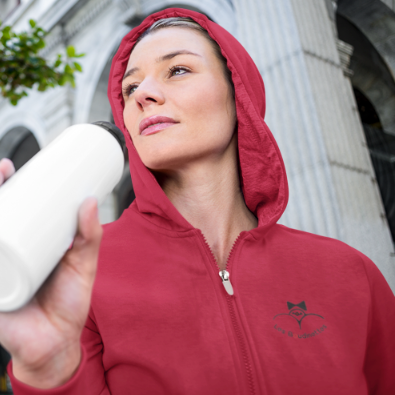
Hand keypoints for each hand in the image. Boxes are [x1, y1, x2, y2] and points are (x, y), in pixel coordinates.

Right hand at [0, 158, 102, 388]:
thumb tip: (91, 201)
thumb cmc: (68, 302)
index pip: (9, 211)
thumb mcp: (82, 264)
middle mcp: (5, 254)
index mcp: (26, 246)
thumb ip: (90, 235)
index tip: (8, 167)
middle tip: (2, 173)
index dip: (4, 188)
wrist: (57, 342)